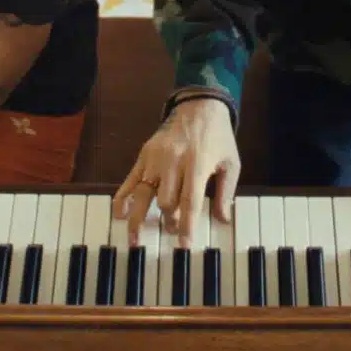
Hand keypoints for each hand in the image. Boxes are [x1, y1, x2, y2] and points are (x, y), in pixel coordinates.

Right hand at [112, 96, 238, 247]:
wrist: (199, 104)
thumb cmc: (218, 135)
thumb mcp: (231, 161)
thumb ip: (227, 191)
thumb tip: (222, 220)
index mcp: (198, 163)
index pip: (190, 200)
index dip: (187, 225)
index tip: (184, 246)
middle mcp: (174, 161)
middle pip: (166, 200)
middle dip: (169, 220)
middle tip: (173, 228)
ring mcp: (156, 157)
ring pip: (144, 193)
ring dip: (139, 218)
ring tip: (134, 240)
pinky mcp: (144, 154)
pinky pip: (130, 178)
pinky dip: (122, 197)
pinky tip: (119, 214)